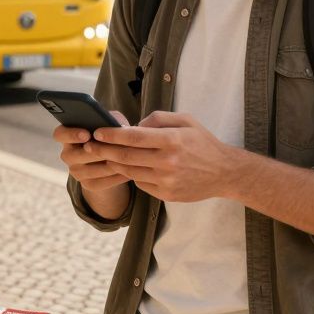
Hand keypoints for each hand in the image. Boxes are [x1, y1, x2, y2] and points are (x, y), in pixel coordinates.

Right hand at [53, 112, 131, 191]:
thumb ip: (108, 120)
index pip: (59, 134)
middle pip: (76, 155)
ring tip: (125, 159)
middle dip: (95, 151)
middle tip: (111, 148)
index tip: (86, 134)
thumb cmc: (107, 135)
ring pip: (91, 170)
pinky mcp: (88, 184)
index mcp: (67, 136)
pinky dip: (116, 177)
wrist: (109, 159)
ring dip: (109, 164)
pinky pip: (101, 182)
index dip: (71, 134)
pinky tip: (129, 171)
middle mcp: (67, 155)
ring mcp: (76, 171)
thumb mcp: (108, 124)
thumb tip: (115, 123)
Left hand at [89, 111, 240, 202]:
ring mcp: (166, 180)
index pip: (133, 137)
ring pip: (130, 171)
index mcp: (171, 140)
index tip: (97, 132)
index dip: (112, 134)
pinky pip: (140, 183)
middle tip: (89, 145)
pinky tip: (130, 167)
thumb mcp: (186, 120)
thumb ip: (158, 119)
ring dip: (114, 163)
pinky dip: (132, 174)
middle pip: (126, 156)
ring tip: (104, 155)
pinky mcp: (166, 194)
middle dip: (104, 150)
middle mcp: (167, 161)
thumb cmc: (202, 143)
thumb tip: (134, 125)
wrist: (224, 172)